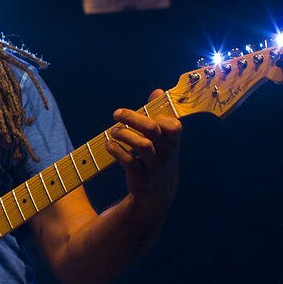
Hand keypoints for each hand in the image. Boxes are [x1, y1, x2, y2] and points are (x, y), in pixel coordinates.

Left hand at [104, 89, 181, 212]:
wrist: (157, 192)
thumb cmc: (158, 156)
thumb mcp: (163, 138)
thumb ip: (158, 114)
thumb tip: (157, 91)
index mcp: (173, 141)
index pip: (172, 124)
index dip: (157, 116)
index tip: (143, 112)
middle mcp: (166, 152)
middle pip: (152, 129)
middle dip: (133, 118)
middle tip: (116, 113)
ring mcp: (154, 165)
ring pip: (142, 145)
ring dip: (124, 135)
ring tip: (113, 131)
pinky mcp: (140, 176)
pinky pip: (128, 161)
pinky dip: (116, 151)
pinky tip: (109, 145)